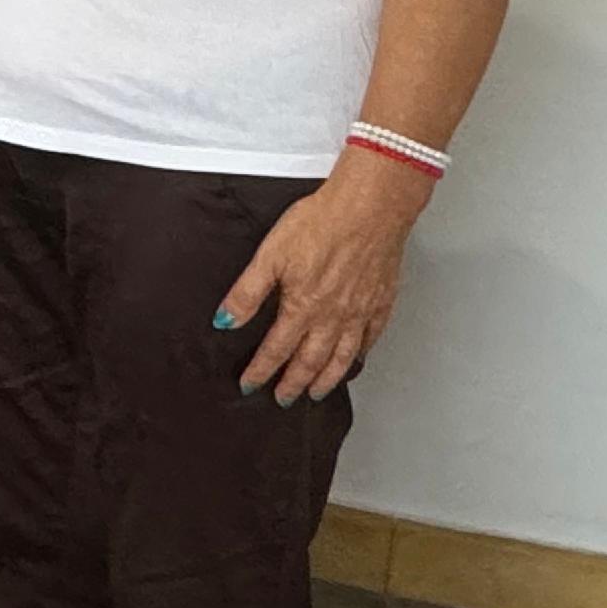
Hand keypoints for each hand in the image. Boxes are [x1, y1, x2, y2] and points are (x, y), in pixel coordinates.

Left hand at [215, 157, 430, 403]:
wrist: (370, 208)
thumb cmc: (320, 223)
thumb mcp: (270, 255)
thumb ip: (247, 293)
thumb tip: (224, 322)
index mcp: (302, 307)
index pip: (276, 349)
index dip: (261, 371)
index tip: (250, 385)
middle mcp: (333, 317)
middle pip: (310, 361)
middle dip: (294, 383)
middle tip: (284, 399)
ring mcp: (360, 311)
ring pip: (342, 356)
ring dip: (327, 378)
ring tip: (316, 393)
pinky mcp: (382, 301)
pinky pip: (370, 337)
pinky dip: (360, 354)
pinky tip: (356, 359)